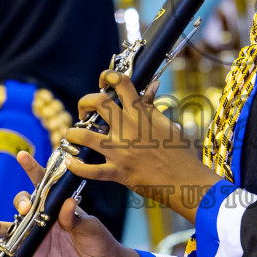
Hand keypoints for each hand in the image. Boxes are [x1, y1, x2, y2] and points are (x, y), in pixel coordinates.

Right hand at [0, 150, 145, 256]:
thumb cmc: (99, 241)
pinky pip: (10, 253)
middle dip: (20, 203)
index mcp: (58, 204)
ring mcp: (36, 235)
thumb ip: (76, 218)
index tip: (22, 156)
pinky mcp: (32, 255)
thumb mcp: (90, 227)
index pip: (44, 183)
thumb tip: (68, 205)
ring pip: (11, 227)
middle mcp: (43, 217)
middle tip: (25, 210)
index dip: (32, 168)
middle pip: (23, 203)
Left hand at [61, 71, 221, 222]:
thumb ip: (152, 106)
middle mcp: (128, 129)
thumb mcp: (168, 124)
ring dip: (73, 133)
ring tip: (72, 134)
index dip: (109, 76)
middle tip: (84, 109)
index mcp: (142, 115)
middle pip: (98, 103)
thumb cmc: (179, 152)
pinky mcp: (118, 172)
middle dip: (85, 102)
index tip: (105, 80)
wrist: (184, 180)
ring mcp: (121, 151)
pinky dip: (77, 166)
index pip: (123, 84)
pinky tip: (71, 161)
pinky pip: (91, 170)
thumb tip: (152, 85)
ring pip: (85, 135)